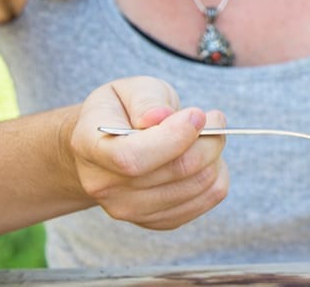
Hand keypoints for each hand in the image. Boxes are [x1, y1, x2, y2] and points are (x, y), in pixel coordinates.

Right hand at [70, 76, 229, 229]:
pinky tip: (203, 158)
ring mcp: (129, 209)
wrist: (108, 145)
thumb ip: (146, 100)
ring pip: (199, 184)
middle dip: (209, 138)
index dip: (174, 136)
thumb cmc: (123, 111)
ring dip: (215, 155)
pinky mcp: (157, 220)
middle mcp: (104, 185)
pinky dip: (218, 173)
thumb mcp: (130, 89)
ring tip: (205, 136)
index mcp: (90, 145)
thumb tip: (160, 117)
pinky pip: (208, 197)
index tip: (197, 114)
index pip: (133, 156)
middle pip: (176, 169)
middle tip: (213, 118)